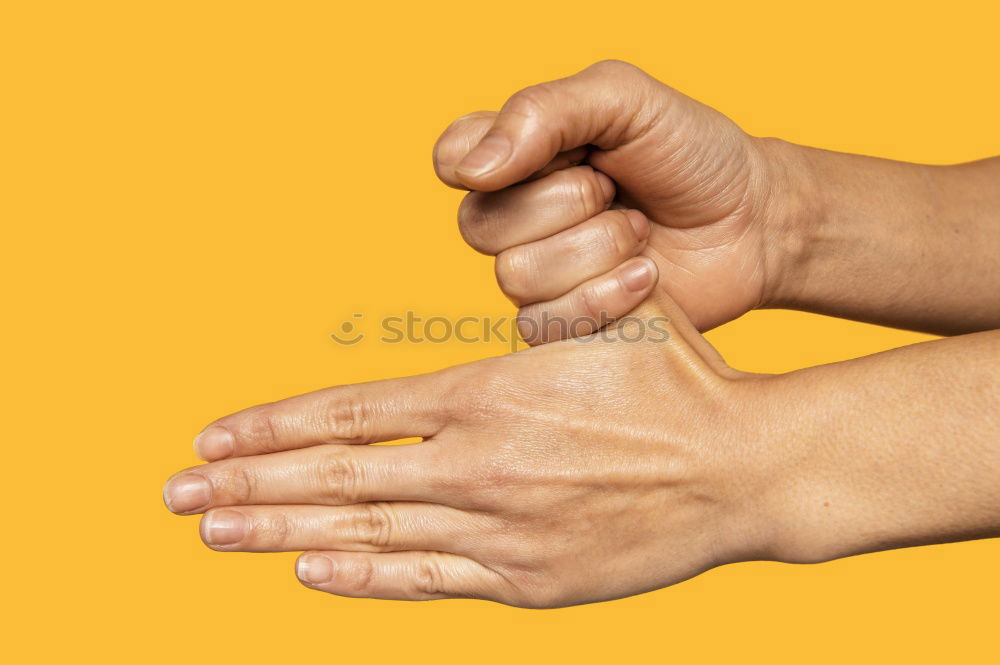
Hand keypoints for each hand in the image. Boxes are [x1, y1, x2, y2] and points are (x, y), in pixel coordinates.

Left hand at [163, 295, 779, 606]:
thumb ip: (518, 338)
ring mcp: (501, 528)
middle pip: (337, 474)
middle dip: (247, 485)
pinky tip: (311, 572)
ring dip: (282, 531)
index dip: (271, 426)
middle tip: (176, 495)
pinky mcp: (530, 581)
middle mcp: (479, 462)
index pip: (350, 411)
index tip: (212, 440)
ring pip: (367, 530)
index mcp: (488, 392)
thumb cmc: (674, 384)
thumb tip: (467, 341)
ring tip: (214, 533)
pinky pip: (427, 580)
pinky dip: (365, 576)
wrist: (746, 467)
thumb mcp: (594, 328)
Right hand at [434, 60, 797, 339]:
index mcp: (518, 154)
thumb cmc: (691, 154)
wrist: (754, 222)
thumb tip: (472, 169)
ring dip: (596, 251)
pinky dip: (605, 298)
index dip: (489, 163)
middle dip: (568, 204)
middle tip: (618, 191)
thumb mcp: (625, 100)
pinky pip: (545, 324)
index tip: (565, 152)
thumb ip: (545, 112)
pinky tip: (647, 279)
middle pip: (480, 225)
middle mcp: (515, 215)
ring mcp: (538, 274)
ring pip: (515, 277)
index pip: (452, 159)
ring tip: (640, 234)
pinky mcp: (565, 323)